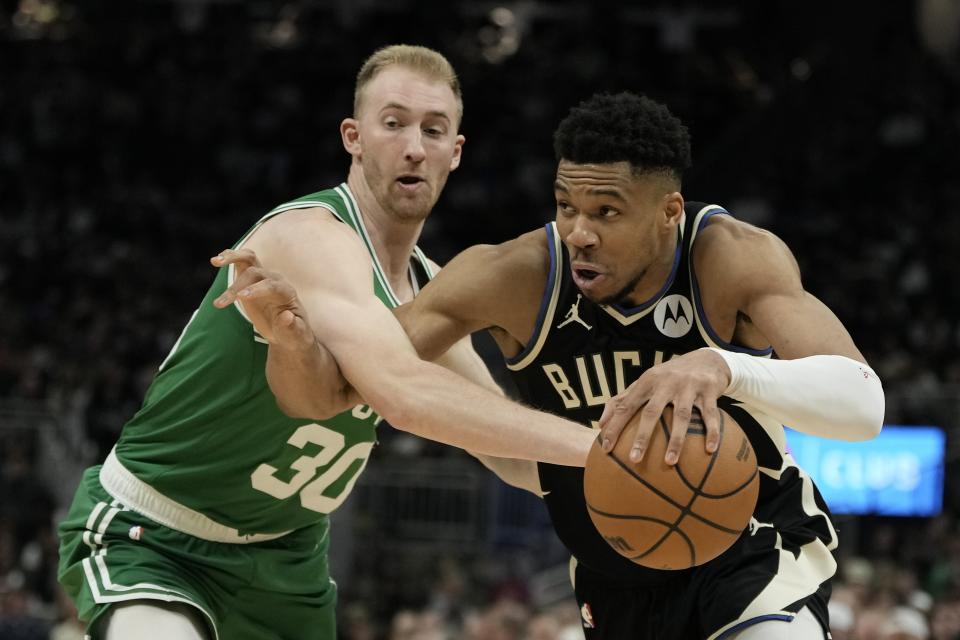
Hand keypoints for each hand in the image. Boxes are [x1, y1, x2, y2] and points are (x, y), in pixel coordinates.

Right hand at [210, 249, 313, 350]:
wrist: (286, 329)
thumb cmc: (292, 333)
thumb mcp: (294, 334)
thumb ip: (291, 326)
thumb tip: (286, 316)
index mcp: (287, 292)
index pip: (272, 286)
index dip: (257, 289)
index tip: (240, 297)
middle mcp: (275, 280)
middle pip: (256, 273)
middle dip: (238, 286)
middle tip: (221, 303)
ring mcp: (262, 276)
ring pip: (249, 258)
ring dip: (232, 258)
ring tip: (214, 261)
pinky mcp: (250, 277)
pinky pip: (242, 260)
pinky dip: (230, 257)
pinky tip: (216, 260)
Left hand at [597, 348, 730, 464]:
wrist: (706, 359)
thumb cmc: (669, 377)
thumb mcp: (645, 382)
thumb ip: (622, 400)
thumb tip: (600, 425)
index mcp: (647, 381)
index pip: (626, 405)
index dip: (615, 426)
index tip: (606, 448)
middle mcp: (666, 382)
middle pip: (651, 411)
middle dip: (642, 436)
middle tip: (634, 459)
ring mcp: (688, 386)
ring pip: (681, 416)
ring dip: (675, 440)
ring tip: (670, 462)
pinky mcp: (709, 391)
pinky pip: (710, 415)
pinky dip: (711, 432)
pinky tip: (709, 451)